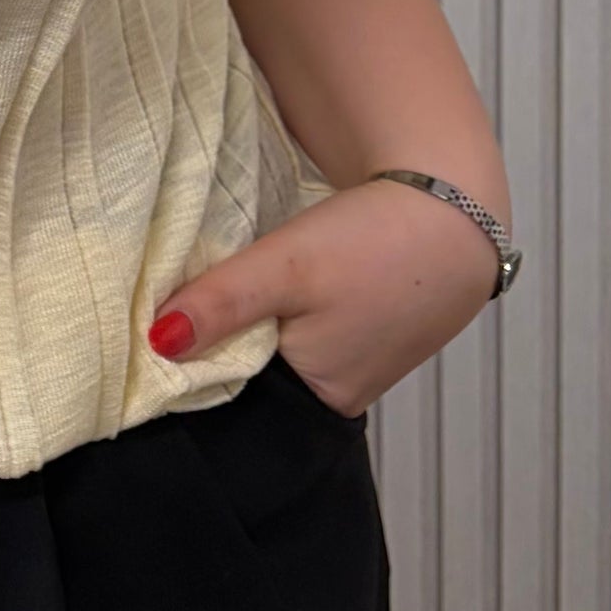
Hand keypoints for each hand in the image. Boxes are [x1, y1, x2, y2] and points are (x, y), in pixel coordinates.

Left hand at [147, 176, 504, 416]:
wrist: (455, 211)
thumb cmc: (375, 244)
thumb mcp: (285, 267)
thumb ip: (221, 304)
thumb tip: (155, 345)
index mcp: (318, 399)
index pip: (233, 397)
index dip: (194, 363)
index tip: (157, 329)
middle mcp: (337, 396)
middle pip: (255, 376)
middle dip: (222, 342)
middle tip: (187, 297)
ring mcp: (354, 364)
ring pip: (280, 350)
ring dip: (255, 320)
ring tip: (229, 284)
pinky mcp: (362, 332)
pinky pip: (306, 331)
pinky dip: (286, 308)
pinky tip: (276, 280)